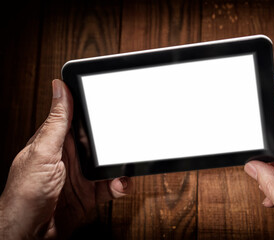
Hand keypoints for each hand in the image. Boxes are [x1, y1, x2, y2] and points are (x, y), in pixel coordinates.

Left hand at [0, 80, 131, 238]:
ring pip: (109, 162)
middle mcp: (70, 156)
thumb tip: (59, 88)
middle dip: (114, 141)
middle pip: (99, 140)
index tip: (112, 102)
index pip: (77, 117)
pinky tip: (119, 184)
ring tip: (124, 167)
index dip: (94, 109)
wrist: (30, 234)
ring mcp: (81, 175)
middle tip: (125, 141)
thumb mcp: (43, 152)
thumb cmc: (25, 193)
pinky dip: (120, 184)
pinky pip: (111, 184)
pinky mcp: (90, 192)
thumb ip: (57, 122)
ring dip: (120, 165)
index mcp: (56, 141)